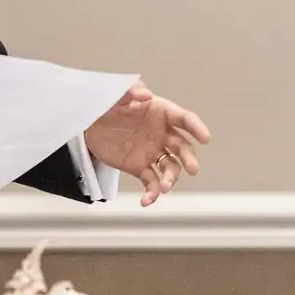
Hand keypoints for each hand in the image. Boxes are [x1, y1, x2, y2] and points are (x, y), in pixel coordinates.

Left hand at [84, 84, 209, 206]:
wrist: (89, 126)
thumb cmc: (106, 107)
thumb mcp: (114, 97)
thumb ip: (128, 93)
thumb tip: (146, 94)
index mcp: (161, 113)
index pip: (184, 119)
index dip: (196, 127)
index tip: (205, 138)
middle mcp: (162, 134)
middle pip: (182, 147)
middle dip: (189, 158)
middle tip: (193, 169)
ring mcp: (153, 152)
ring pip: (170, 167)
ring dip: (171, 178)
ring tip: (165, 187)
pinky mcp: (141, 168)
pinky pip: (152, 182)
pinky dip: (151, 193)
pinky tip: (145, 201)